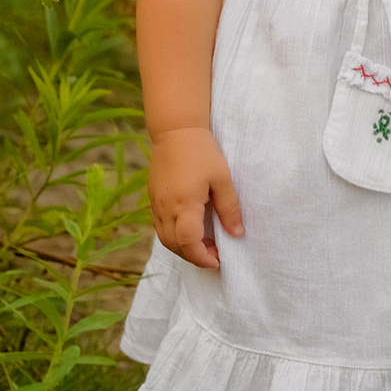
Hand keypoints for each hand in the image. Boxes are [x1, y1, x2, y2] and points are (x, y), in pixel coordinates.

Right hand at [147, 126, 243, 269]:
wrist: (176, 130)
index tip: (217, 260)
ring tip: (203, 244)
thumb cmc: (202, 151)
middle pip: (174, 245)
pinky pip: (160, 227)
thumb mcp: (222, 178)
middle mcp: (166, 208)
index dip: (202, 257)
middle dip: (193, 256)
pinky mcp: (153, 199)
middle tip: (214, 253)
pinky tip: (189, 230)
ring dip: (182, 248)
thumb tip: (237, 234)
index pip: (188, 243)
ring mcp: (156, 204)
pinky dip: (173, 236)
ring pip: (164, 239)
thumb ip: (230, 208)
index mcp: (184, 204)